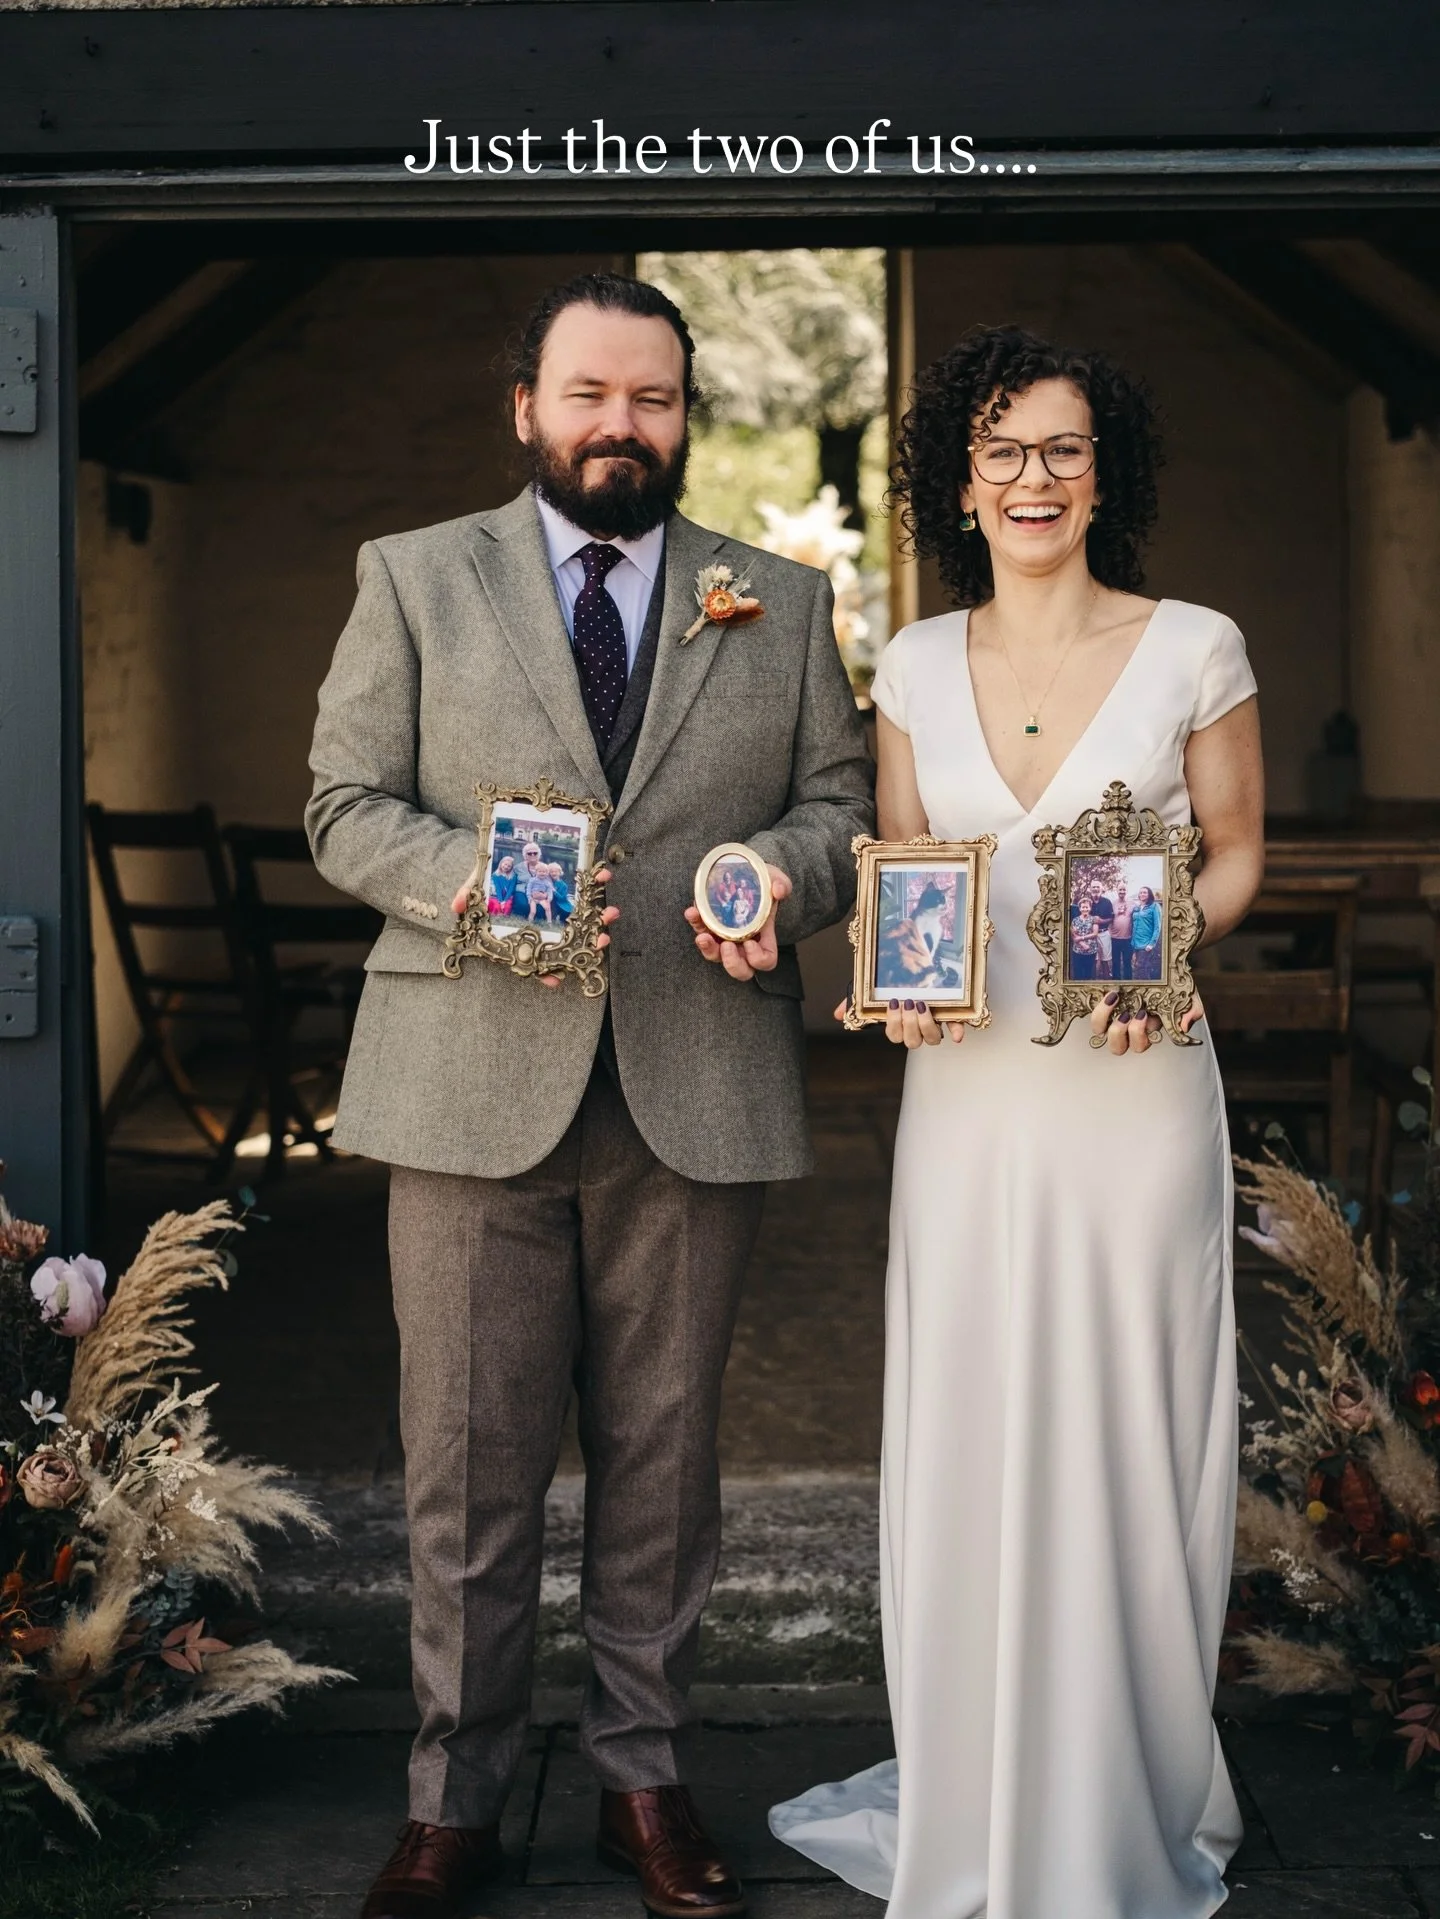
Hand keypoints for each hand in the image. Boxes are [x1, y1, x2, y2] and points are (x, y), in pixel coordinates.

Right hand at [450, 867, 619, 990]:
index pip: (536, 958)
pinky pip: (589, 888)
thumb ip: (467, 894)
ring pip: (586, 920)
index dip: (546, 972)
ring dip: (602, 919)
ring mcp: (562, 906)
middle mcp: (547, 922)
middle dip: (588, 943)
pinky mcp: (572, 885)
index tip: (557, 980)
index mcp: (525, 930)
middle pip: (571, 942)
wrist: (503, 846)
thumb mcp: (475, 882)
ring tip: (611, 912)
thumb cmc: (490, 874)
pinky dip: (598, 881)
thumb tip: (455, 905)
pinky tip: (605, 874)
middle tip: (601, 940)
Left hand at [684, 864, 790, 981]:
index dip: (758, 959)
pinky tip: (692, 912)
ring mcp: (724, 938)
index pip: (766, 961)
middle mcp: (744, 944)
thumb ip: (781, 884)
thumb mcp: (775, 879)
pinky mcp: (708, 927)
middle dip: (732, 964)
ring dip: (708, 950)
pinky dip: (695, 924)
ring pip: (716, 956)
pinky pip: (700, 931)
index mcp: (763, 938)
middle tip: (727, 946)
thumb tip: (778, 891)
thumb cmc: (764, 882)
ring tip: (702, 937)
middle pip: (741, 970)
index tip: (750, 942)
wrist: (745, 873)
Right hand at [832, 994, 964, 1047]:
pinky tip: (957, 1035)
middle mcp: (917, 1029)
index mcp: (900, 1025)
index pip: (894, 1036)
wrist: (918, 965)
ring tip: (923, 1005)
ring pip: (932, 1039)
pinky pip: (955, 1029)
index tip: (893, 1004)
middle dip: (910, 1024)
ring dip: (927, 1025)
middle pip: (913, 1041)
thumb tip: (837, 1014)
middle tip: (908, 1003)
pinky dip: (957, 1032)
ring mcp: (935, 1024)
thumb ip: (855, 1003)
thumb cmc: (896, 984)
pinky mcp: (951, 1017)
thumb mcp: (874, 991)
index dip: (894, 1025)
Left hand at [1089, 990, 1204, 1052]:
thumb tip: (1183, 1027)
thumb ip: (1192, 1012)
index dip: (1139, 1034)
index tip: (1145, 1014)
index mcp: (1147, 1030)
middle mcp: (1127, 1027)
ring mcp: (1112, 1016)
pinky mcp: (1102, 1003)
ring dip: (1103, 1018)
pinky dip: (1095, 1006)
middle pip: (1117, 1047)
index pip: (1140, 1044)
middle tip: (1127, 1013)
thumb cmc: (1174, 986)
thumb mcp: (1187, 998)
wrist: (1162, 964)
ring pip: (1099, 1032)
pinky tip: (1105, 993)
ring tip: (1113, 998)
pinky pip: (1090, 1013)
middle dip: (1120, 1033)